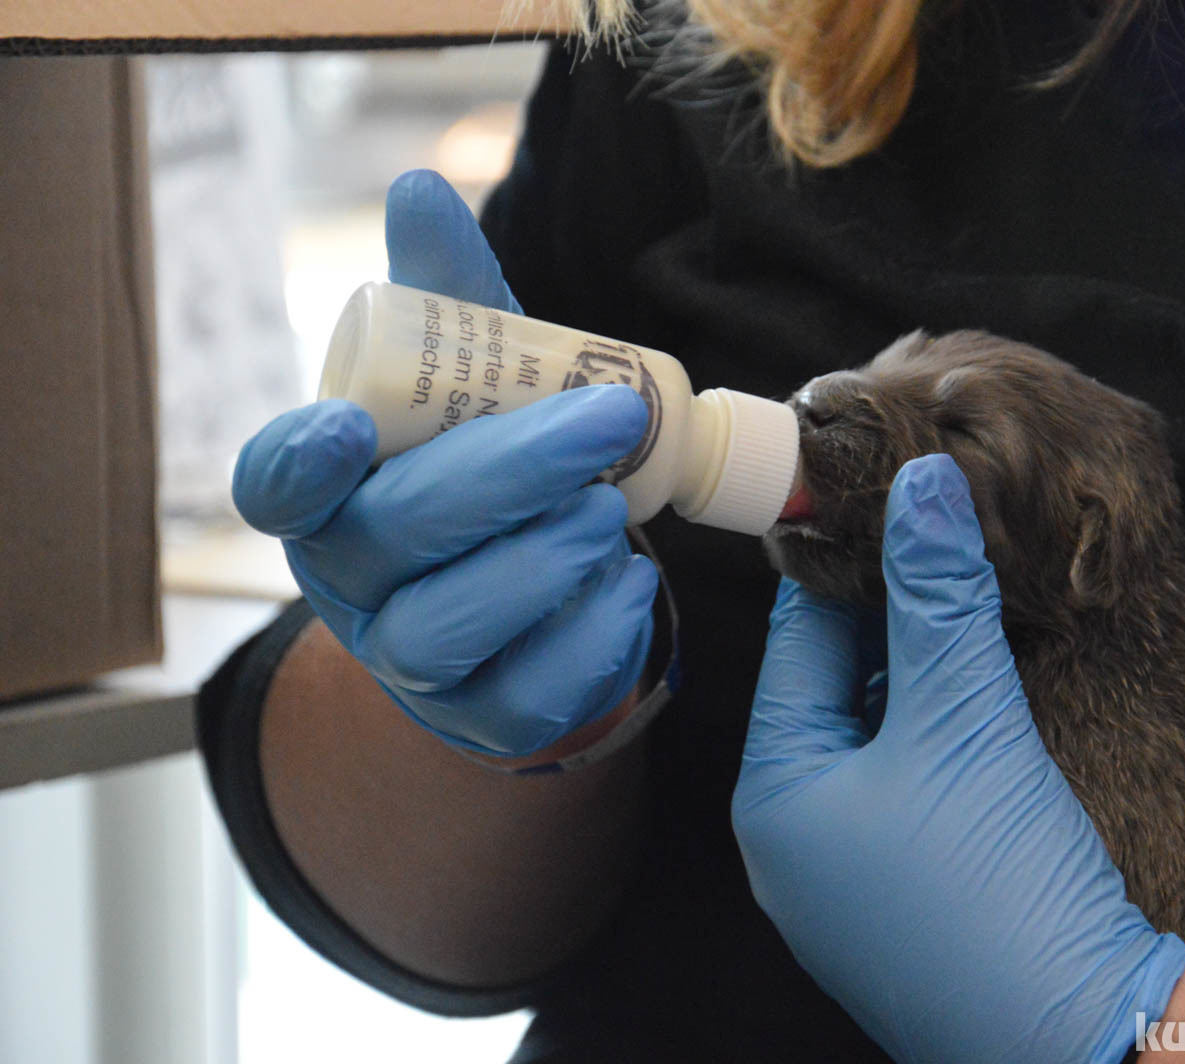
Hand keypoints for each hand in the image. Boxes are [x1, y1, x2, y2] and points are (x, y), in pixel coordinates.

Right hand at [232, 170, 657, 756]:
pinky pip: (529, 693)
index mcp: (328, 496)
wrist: (525, 603)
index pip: (275, 487)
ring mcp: (412, 664)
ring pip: (453, 627)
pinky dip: (591, 635)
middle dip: (507, 474)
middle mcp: (351, 585)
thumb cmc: (483, 474)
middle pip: (395, 539)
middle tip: (609, 421)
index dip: (301, 463)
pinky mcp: (485, 718)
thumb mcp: (469, 387)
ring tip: (610, 510)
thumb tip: (422, 188)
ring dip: (546, 560)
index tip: (351, 424)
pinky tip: (628, 585)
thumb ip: (446, 301)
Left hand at [732, 454, 1184, 1063]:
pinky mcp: (911, 897)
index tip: (884, 494)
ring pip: (881, 735)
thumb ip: (940, 599)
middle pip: (837, 688)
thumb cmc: (996, 891)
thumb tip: (923, 482)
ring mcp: (852, 876)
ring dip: (926, 671)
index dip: (844, 562)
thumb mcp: (965, 724)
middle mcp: (797, 840)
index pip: (798, 642)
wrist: (1082, 1040)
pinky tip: (991, 690)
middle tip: (945, 536)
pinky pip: (913, 786)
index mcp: (776, 795)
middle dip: (894, 615)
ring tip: (974, 595)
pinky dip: (945, 732)